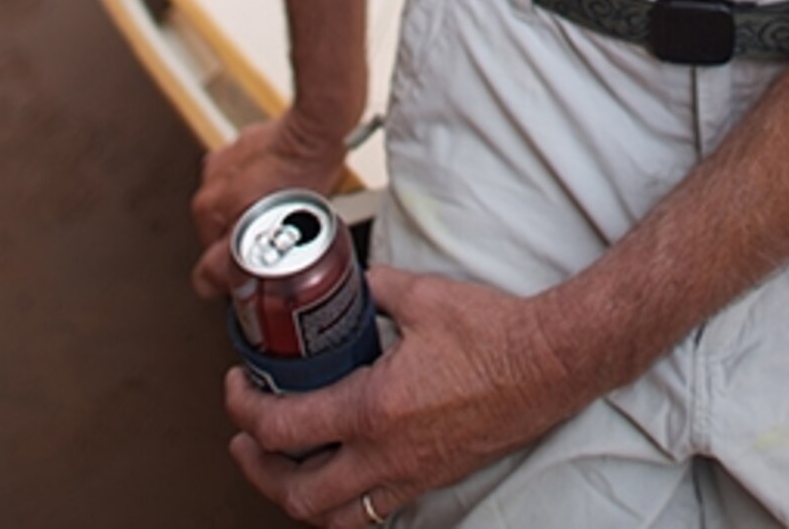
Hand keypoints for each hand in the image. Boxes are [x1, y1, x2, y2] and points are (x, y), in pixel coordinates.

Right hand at [194, 111, 364, 299]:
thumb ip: (228, 262)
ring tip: (292, 211)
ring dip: (263, 212)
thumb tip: (205, 283)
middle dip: (254, 238)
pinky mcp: (249, 144)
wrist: (316, 127)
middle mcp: (211, 179)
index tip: (264, 268)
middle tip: (284, 239)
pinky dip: (271, 186)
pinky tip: (294, 188)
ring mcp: (230, 158)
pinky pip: (257, 177)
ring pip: (244, 203)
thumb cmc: (300, 173)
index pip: (213, 257)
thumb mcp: (263, 235)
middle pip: (229, 229)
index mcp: (207, 205)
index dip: (241, 269)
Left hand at [224, 266, 577, 521]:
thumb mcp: (416, 296)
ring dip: (297, 498)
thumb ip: (369, 290)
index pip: (284, 429)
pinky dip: (344, 504)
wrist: (552, 362)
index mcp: (374, 410)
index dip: (244, 410)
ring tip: (280, 468)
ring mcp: (414, 475)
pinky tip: (336, 474)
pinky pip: (377, 512)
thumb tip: (346, 282)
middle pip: (299, 494)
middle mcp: (389, 456)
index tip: (236, 386)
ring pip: (338, 518)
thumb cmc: (491, 330)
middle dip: (258, 470)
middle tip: (243, 438)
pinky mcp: (436, 480)